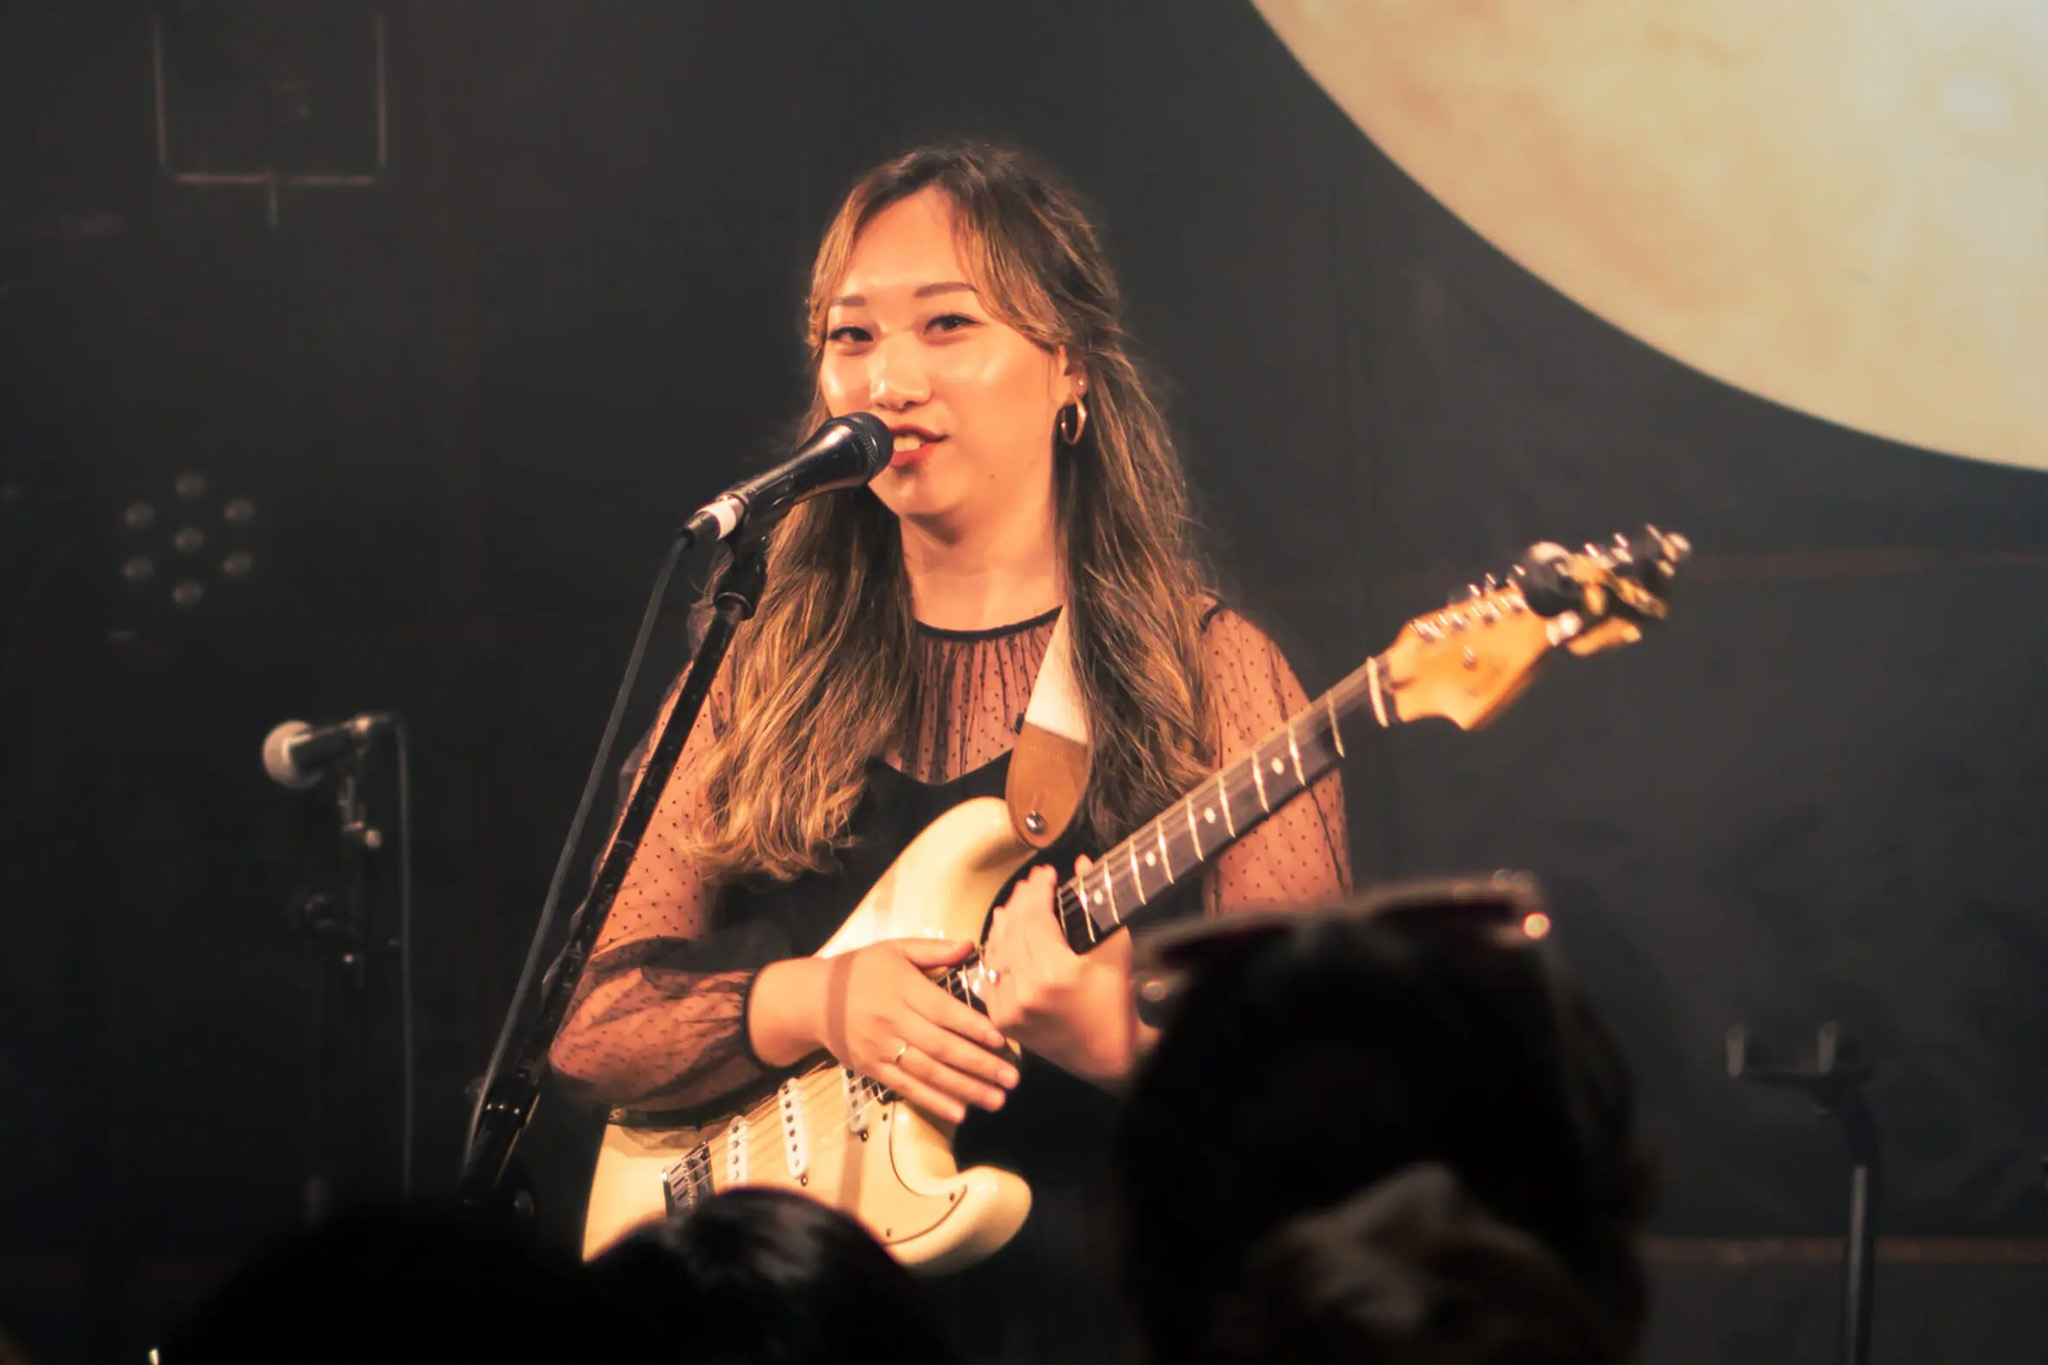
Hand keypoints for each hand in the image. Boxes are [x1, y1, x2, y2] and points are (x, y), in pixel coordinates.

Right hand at [819, 939, 1018, 1123]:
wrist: (815, 1000)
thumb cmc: (862, 970)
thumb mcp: (895, 949)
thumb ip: (934, 950)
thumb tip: (969, 947)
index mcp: (903, 989)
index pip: (944, 1011)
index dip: (973, 1027)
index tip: (1002, 1041)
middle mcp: (892, 1020)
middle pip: (941, 1046)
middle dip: (979, 1065)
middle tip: (1011, 1078)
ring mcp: (881, 1048)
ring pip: (927, 1072)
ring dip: (964, 1088)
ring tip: (996, 1099)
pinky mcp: (872, 1069)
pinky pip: (906, 1088)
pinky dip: (933, 1101)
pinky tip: (959, 1112)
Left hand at [980, 859, 1142, 1082]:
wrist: (1106, 1053)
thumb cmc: (1115, 1002)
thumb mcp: (1115, 950)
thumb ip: (1097, 905)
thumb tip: (1081, 862)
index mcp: (1056, 973)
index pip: (1036, 917)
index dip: (1038, 890)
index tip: (1046, 873)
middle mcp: (1027, 991)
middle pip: (1013, 930)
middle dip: (1021, 900)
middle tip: (1031, 883)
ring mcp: (1010, 1008)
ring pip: (996, 951)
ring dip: (1004, 923)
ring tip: (1014, 903)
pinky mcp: (1002, 1020)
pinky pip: (989, 976)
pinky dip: (994, 953)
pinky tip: (1000, 935)